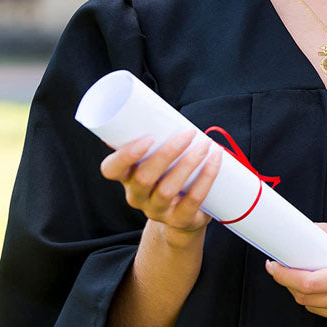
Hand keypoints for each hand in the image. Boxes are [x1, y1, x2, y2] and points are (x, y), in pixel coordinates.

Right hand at [100, 130, 221, 245]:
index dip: (125, 156)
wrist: (182, 218)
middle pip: (144, 177)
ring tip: (205, 145)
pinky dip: (207, 177)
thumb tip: (156, 106)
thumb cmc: (168, 176)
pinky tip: (216, 160)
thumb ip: (158, 138)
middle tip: (188, 133)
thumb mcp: (157, 160)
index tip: (148, 138)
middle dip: (167, 153)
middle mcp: (137, 197)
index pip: (111, 170)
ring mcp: (157, 211)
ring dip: (188, 163)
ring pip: (167, 190)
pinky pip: (193, 200)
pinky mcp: (180, 220)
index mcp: (127, 178)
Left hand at [266, 224, 326, 326]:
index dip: (285, 275)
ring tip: (309, 272)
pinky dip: (324, 301)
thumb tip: (312, 230)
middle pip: (307, 299)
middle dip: (291, 282)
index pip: (311, 283)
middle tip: (286, 264)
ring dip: (305, 292)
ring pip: (316, 309)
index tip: (274, 264)